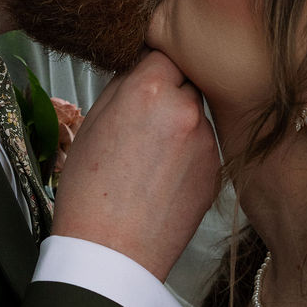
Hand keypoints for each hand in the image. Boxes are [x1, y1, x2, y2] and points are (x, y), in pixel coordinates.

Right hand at [51, 50, 220, 279]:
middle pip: (186, 83)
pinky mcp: (216, 171)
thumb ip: (122, 87)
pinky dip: (188, 156)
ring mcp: (206, 142)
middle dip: (169, 95)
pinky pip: (203, 148)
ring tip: (149, 160)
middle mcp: (186, 109)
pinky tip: (162, 179)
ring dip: (180, 126)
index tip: (144, 80)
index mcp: (149, 90)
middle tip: (142, 124)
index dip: (152, 68)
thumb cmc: (89, 191)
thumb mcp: (92, 123)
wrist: (111, 252)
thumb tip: (141, 66)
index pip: (165, 53)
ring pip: (196, 117)